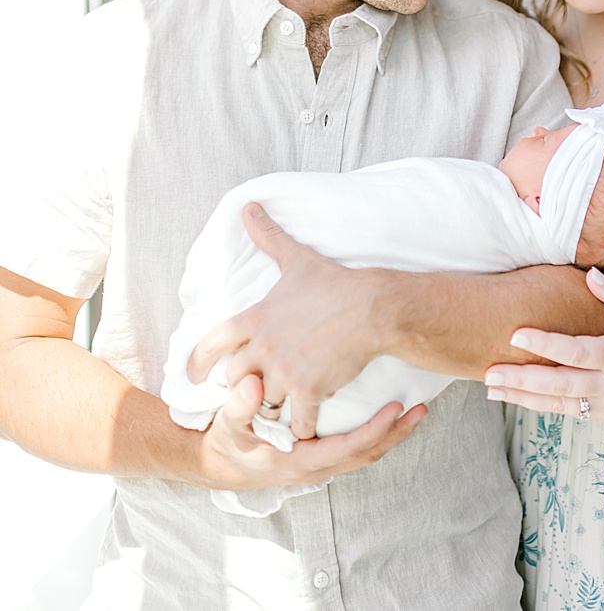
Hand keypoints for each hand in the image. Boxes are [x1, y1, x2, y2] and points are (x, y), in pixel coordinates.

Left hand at [187, 203, 392, 439]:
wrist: (376, 307)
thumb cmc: (336, 284)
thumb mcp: (297, 260)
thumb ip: (268, 236)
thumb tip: (249, 207)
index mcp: (254, 319)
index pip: (208, 347)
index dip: (197, 366)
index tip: (196, 379)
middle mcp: (262, 347)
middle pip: (236, 381)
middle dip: (245, 387)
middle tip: (257, 391)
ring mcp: (283, 371)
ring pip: (264, 403)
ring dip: (273, 408)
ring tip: (284, 409)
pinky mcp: (308, 390)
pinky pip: (296, 421)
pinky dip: (301, 427)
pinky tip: (308, 426)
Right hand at [195, 370, 425, 491]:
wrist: (220, 464)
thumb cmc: (228, 443)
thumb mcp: (227, 426)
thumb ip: (239, 408)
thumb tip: (253, 385)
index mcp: (298, 461)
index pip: (347, 448)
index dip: (374, 430)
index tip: (395, 408)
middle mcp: (316, 466)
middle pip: (367, 454)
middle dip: (396, 433)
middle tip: (421, 408)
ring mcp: (321, 462)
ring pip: (366, 453)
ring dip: (393, 434)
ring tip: (418, 409)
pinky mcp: (322, 454)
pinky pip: (358, 447)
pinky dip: (378, 433)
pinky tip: (392, 413)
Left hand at [484, 269, 603, 420]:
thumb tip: (590, 274)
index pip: (578, 351)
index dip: (546, 343)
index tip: (516, 333)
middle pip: (560, 386)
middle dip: (521, 380)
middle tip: (488, 372)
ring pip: (558, 406)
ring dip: (523, 398)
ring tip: (492, 388)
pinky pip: (568, 412)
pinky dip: (541, 405)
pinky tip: (517, 396)